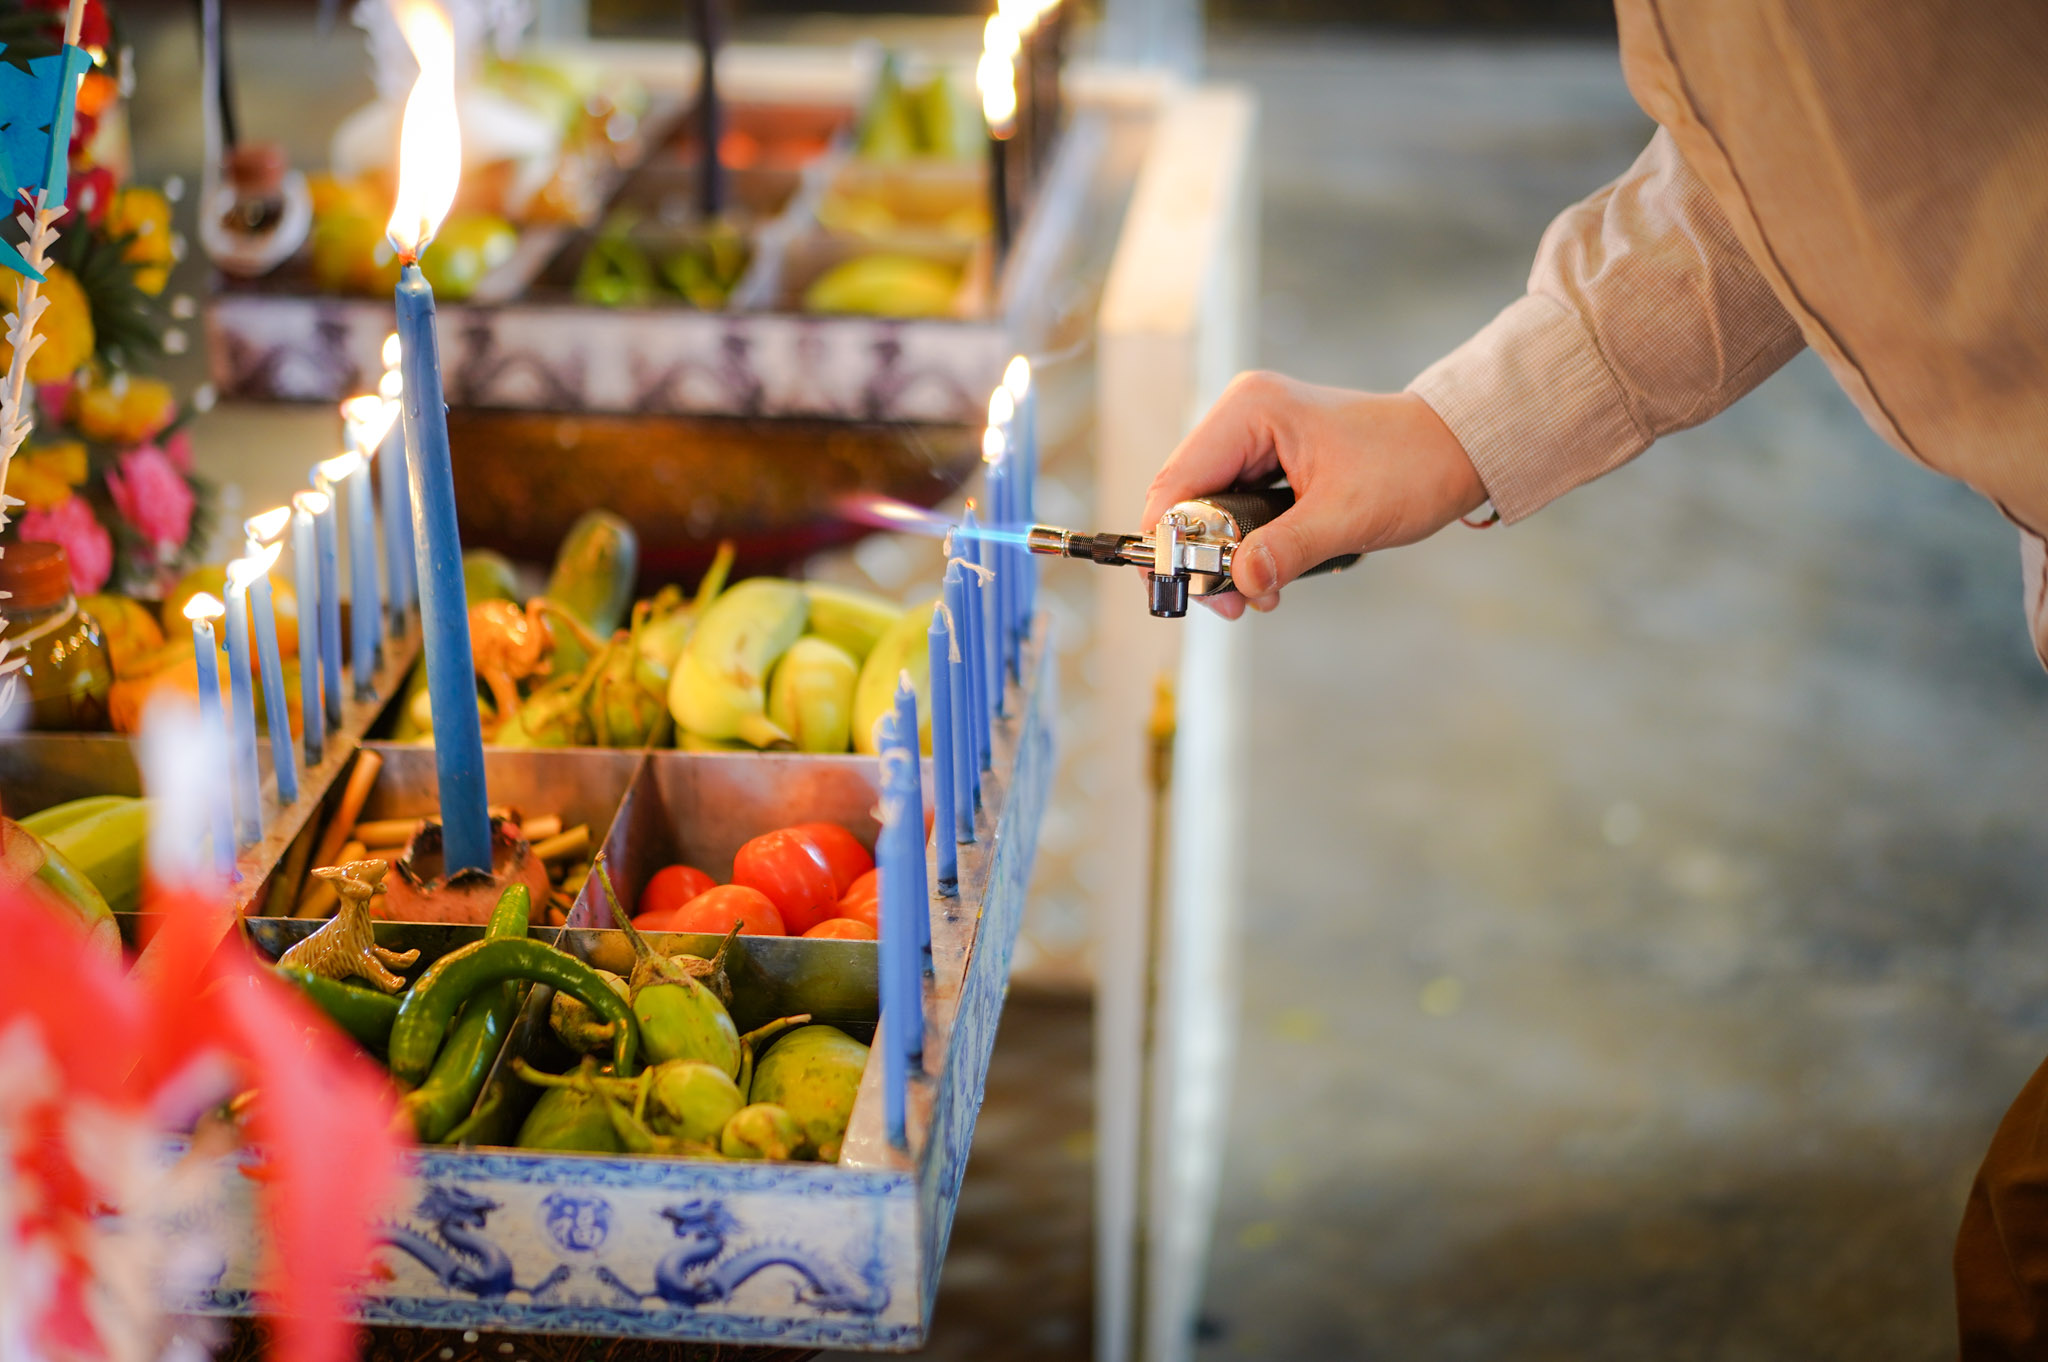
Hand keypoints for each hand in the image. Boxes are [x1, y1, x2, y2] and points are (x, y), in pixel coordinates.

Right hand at [1141, 374, 1486, 617]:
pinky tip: (1266, 575)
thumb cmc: (1412, 464)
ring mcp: (1253, 439)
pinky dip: (1244, 548)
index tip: (1175, 589)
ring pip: (1207, 510)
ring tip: (1254, 595)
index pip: (1178, 480)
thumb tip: (1240, 582)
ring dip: (1224, 558)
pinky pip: (1233, 511)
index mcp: (1251, 410)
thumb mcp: (1346, 515)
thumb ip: (1286, 548)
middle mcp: (1242, 417)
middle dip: (1199, 556)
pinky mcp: (1267, 461)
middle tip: (1229, 603)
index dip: (1166, 539)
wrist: (1456, 449)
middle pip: (1186, 498)